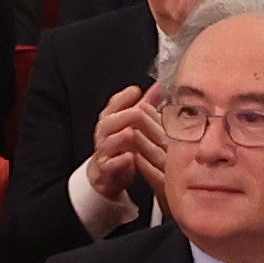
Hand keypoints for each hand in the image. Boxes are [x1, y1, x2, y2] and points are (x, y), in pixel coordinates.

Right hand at [85, 81, 162, 196]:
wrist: (106, 175)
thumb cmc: (121, 146)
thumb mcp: (133, 124)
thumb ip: (145, 105)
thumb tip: (160, 86)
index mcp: (110, 122)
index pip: (112, 105)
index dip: (123, 98)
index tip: (136, 91)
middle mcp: (104, 136)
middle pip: (107, 122)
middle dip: (122, 116)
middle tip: (137, 112)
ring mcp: (103, 153)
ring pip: (107, 143)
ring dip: (119, 138)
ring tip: (130, 133)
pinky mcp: (105, 171)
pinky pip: (109, 166)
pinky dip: (119, 162)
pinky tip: (130, 158)